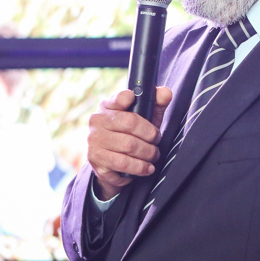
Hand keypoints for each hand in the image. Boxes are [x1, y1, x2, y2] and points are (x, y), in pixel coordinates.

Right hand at [87, 86, 172, 200]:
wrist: (110, 164)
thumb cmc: (130, 135)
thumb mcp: (144, 118)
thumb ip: (156, 104)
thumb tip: (165, 92)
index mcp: (108, 106)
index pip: (117, 98)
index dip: (125, 97)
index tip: (132, 98)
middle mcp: (97, 120)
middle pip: (130, 122)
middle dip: (150, 134)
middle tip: (157, 141)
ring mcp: (94, 140)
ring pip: (129, 145)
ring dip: (147, 153)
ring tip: (153, 156)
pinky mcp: (95, 159)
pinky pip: (123, 163)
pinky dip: (140, 167)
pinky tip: (147, 168)